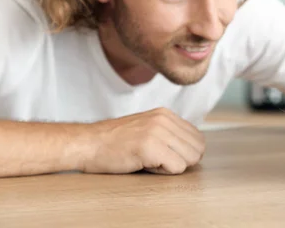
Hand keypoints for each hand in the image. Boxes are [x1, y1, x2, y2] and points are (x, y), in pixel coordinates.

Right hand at [84, 108, 204, 174]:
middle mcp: (164, 119)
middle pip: (197, 148)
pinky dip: (163, 172)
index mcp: (165, 114)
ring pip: (190, 158)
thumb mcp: (147, 128)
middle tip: (157, 159)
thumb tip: (194, 149)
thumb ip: (169, 133)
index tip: (164, 154)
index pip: (197, 137)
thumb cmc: (113, 142)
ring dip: (172, 166)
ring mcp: (158, 131)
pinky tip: (145, 164)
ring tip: (150, 160)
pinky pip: (176, 168)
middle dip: (181, 160)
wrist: (87, 143)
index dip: (184, 153)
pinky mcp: (150, 146)